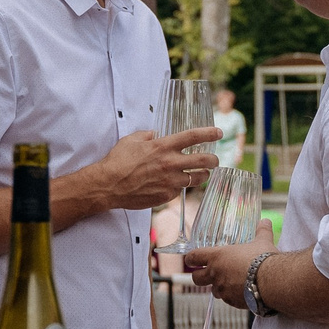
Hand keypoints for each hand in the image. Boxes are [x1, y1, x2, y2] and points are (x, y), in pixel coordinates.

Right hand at [93, 127, 221, 211]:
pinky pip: (180, 190)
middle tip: (215, 160)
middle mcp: (171, 163)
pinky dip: (180, 186)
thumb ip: (146, 135)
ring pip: (197, 179)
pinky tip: (175, 184)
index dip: (210, 134)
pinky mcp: (166, 195)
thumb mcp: (131, 140)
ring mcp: (170, 181)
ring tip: (202, 174)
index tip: (219, 133)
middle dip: (214, 160)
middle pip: (204, 160)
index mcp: (163, 146)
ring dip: (202, 175)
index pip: (193, 137)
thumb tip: (154, 134)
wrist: (109, 185)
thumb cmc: (118, 161)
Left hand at [182, 220, 275, 308]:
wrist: (272, 280)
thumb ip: (261, 231)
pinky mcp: (232, 301)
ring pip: (213, 291)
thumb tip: (265, 221)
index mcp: (217, 257)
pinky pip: (228, 300)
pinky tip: (243, 292)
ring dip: (218, 287)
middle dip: (199, 276)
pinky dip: (232, 296)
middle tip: (205, 274)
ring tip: (230, 283)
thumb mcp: (262, 241)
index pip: (194, 257)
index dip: (190, 258)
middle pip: (196, 278)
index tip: (190, 259)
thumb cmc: (264, 259)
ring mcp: (223, 290)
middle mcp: (216, 274)